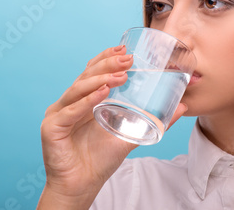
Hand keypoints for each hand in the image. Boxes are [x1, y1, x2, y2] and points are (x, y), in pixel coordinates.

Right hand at [37, 45, 186, 208]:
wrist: (83, 185)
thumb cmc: (101, 159)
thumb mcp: (131, 135)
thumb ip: (153, 121)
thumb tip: (181, 107)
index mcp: (84, 99)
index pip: (93, 72)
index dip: (106, 58)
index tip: (124, 48)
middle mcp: (70, 102)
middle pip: (86, 76)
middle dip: (107, 64)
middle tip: (127, 59)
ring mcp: (59, 113)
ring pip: (78, 89)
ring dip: (99, 80)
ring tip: (120, 74)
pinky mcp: (51, 127)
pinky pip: (70, 111)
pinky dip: (86, 102)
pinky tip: (101, 94)